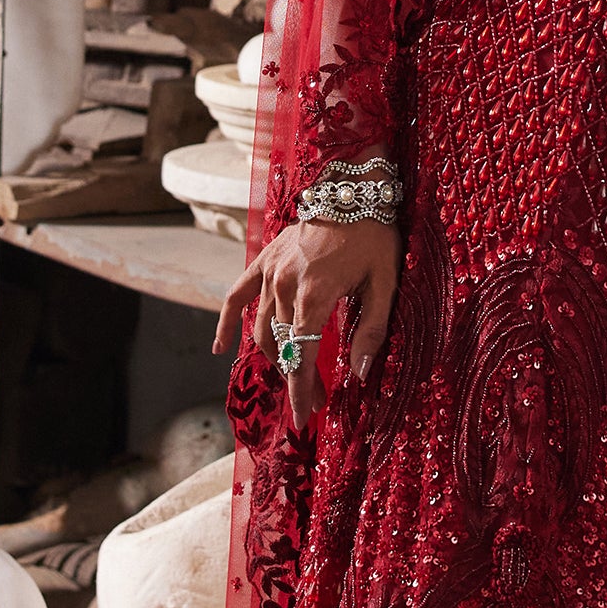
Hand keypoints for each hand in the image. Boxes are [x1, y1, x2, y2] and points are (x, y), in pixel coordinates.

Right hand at [221, 216, 398, 430]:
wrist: (353, 189)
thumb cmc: (374, 237)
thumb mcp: (385, 283)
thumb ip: (372, 330)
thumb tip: (360, 373)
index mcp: (314, 293)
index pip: (302, 354)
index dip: (302, 389)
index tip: (305, 418)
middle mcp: (284, 285)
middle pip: (284, 346)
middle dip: (296, 378)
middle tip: (315, 400)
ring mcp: (269, 272)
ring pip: (263, 328)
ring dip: (275, 358)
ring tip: (294, 379)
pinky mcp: (263, 261)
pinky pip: (236, 295)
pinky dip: (227, 323)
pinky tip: (221, 348)